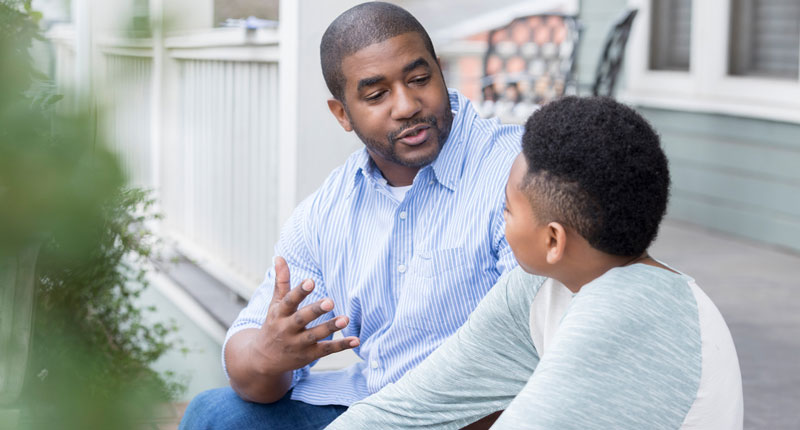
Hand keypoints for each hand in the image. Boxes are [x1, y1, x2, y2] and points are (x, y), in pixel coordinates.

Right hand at [250, 256, 358, 374]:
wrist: (263, 359)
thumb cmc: (273, 324)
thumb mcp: (275, 304)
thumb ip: (281, 281)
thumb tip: (279, 256)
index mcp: (280, 313)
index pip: (290, 301)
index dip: (300, 291)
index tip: (311, 281)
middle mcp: (287, 329)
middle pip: (302, 318)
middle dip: (315, 310)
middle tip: (330, 301)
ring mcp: (298, 344)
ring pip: (315, 335)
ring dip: (330, 327)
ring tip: (346, 319)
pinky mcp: (308, 355)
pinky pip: (326, 350)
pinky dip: (341, 345)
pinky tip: (356, 340)